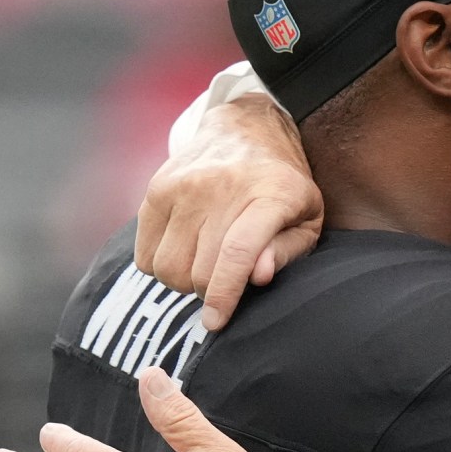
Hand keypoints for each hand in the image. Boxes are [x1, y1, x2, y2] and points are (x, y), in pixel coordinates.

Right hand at [136, 80, 323, 329]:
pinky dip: (160, 265)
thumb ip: (285, 251)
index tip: (215, 322)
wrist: (246, 129)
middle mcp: (221, 187)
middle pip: (197, 270)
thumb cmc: (282, 186)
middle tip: (223, 281)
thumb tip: (258, 276)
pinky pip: (144, 254)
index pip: (236, 254)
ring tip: (204, 264)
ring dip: (183, 280)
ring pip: (167, 267)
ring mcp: (183, 186)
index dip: (224, 296)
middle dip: (209, 291)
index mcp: (269, 195)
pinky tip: (184, 250)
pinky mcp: (156, 188)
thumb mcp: (306, 218)